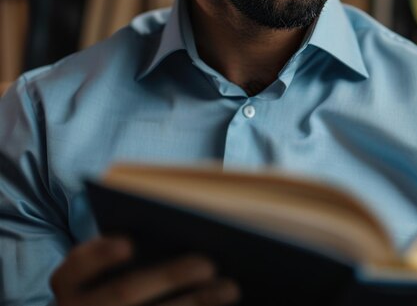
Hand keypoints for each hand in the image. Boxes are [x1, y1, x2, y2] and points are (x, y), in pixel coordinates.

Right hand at [50, 237, 239, 305]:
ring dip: (194, 304)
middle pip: (124, 293)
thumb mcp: (107, 272)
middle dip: (168, 276)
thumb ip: (130, 254)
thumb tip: (186, 234)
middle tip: (209, 263)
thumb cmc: (112, 287)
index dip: (100, 255)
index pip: (77, 266)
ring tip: (230, 288)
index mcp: (69, 285)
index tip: (129, 244)